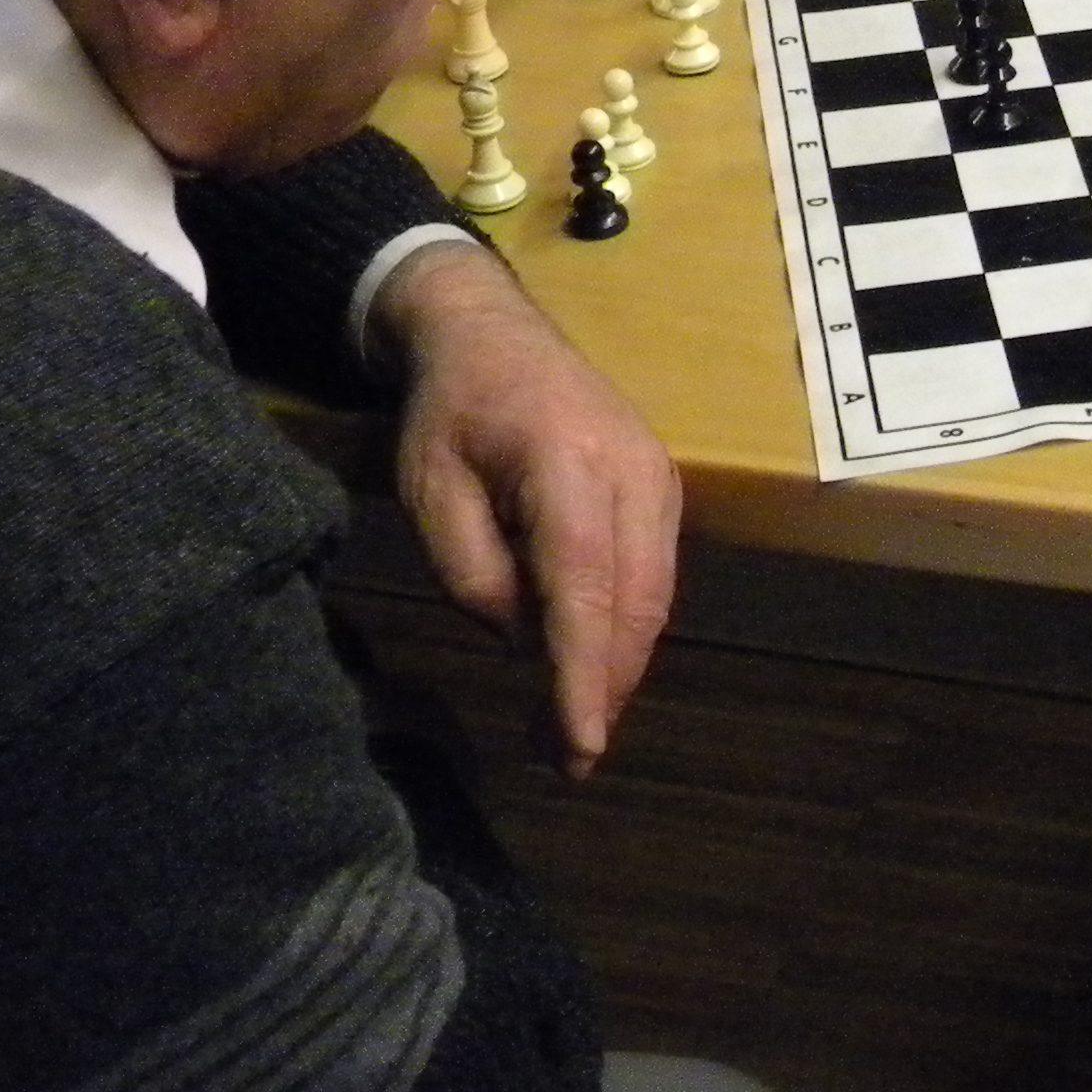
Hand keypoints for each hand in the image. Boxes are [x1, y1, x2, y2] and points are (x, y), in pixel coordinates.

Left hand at [377, 241, 680, 777]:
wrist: (494, 330)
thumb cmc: (449, 412)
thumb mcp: (429, 491)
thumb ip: (474, 573)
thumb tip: (527, 640)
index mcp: (567, 467)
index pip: (584, 593)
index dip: (583, 677)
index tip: (580, 745)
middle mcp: (633, 474)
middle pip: (635, 606)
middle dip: (604, 689)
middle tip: (565, 761)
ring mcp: (658, 480)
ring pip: (655, 598)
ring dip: (617, 667)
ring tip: (571, 729)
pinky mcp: (662, 488)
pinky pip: (654, 576)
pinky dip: (625, 629)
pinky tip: (588, 663)